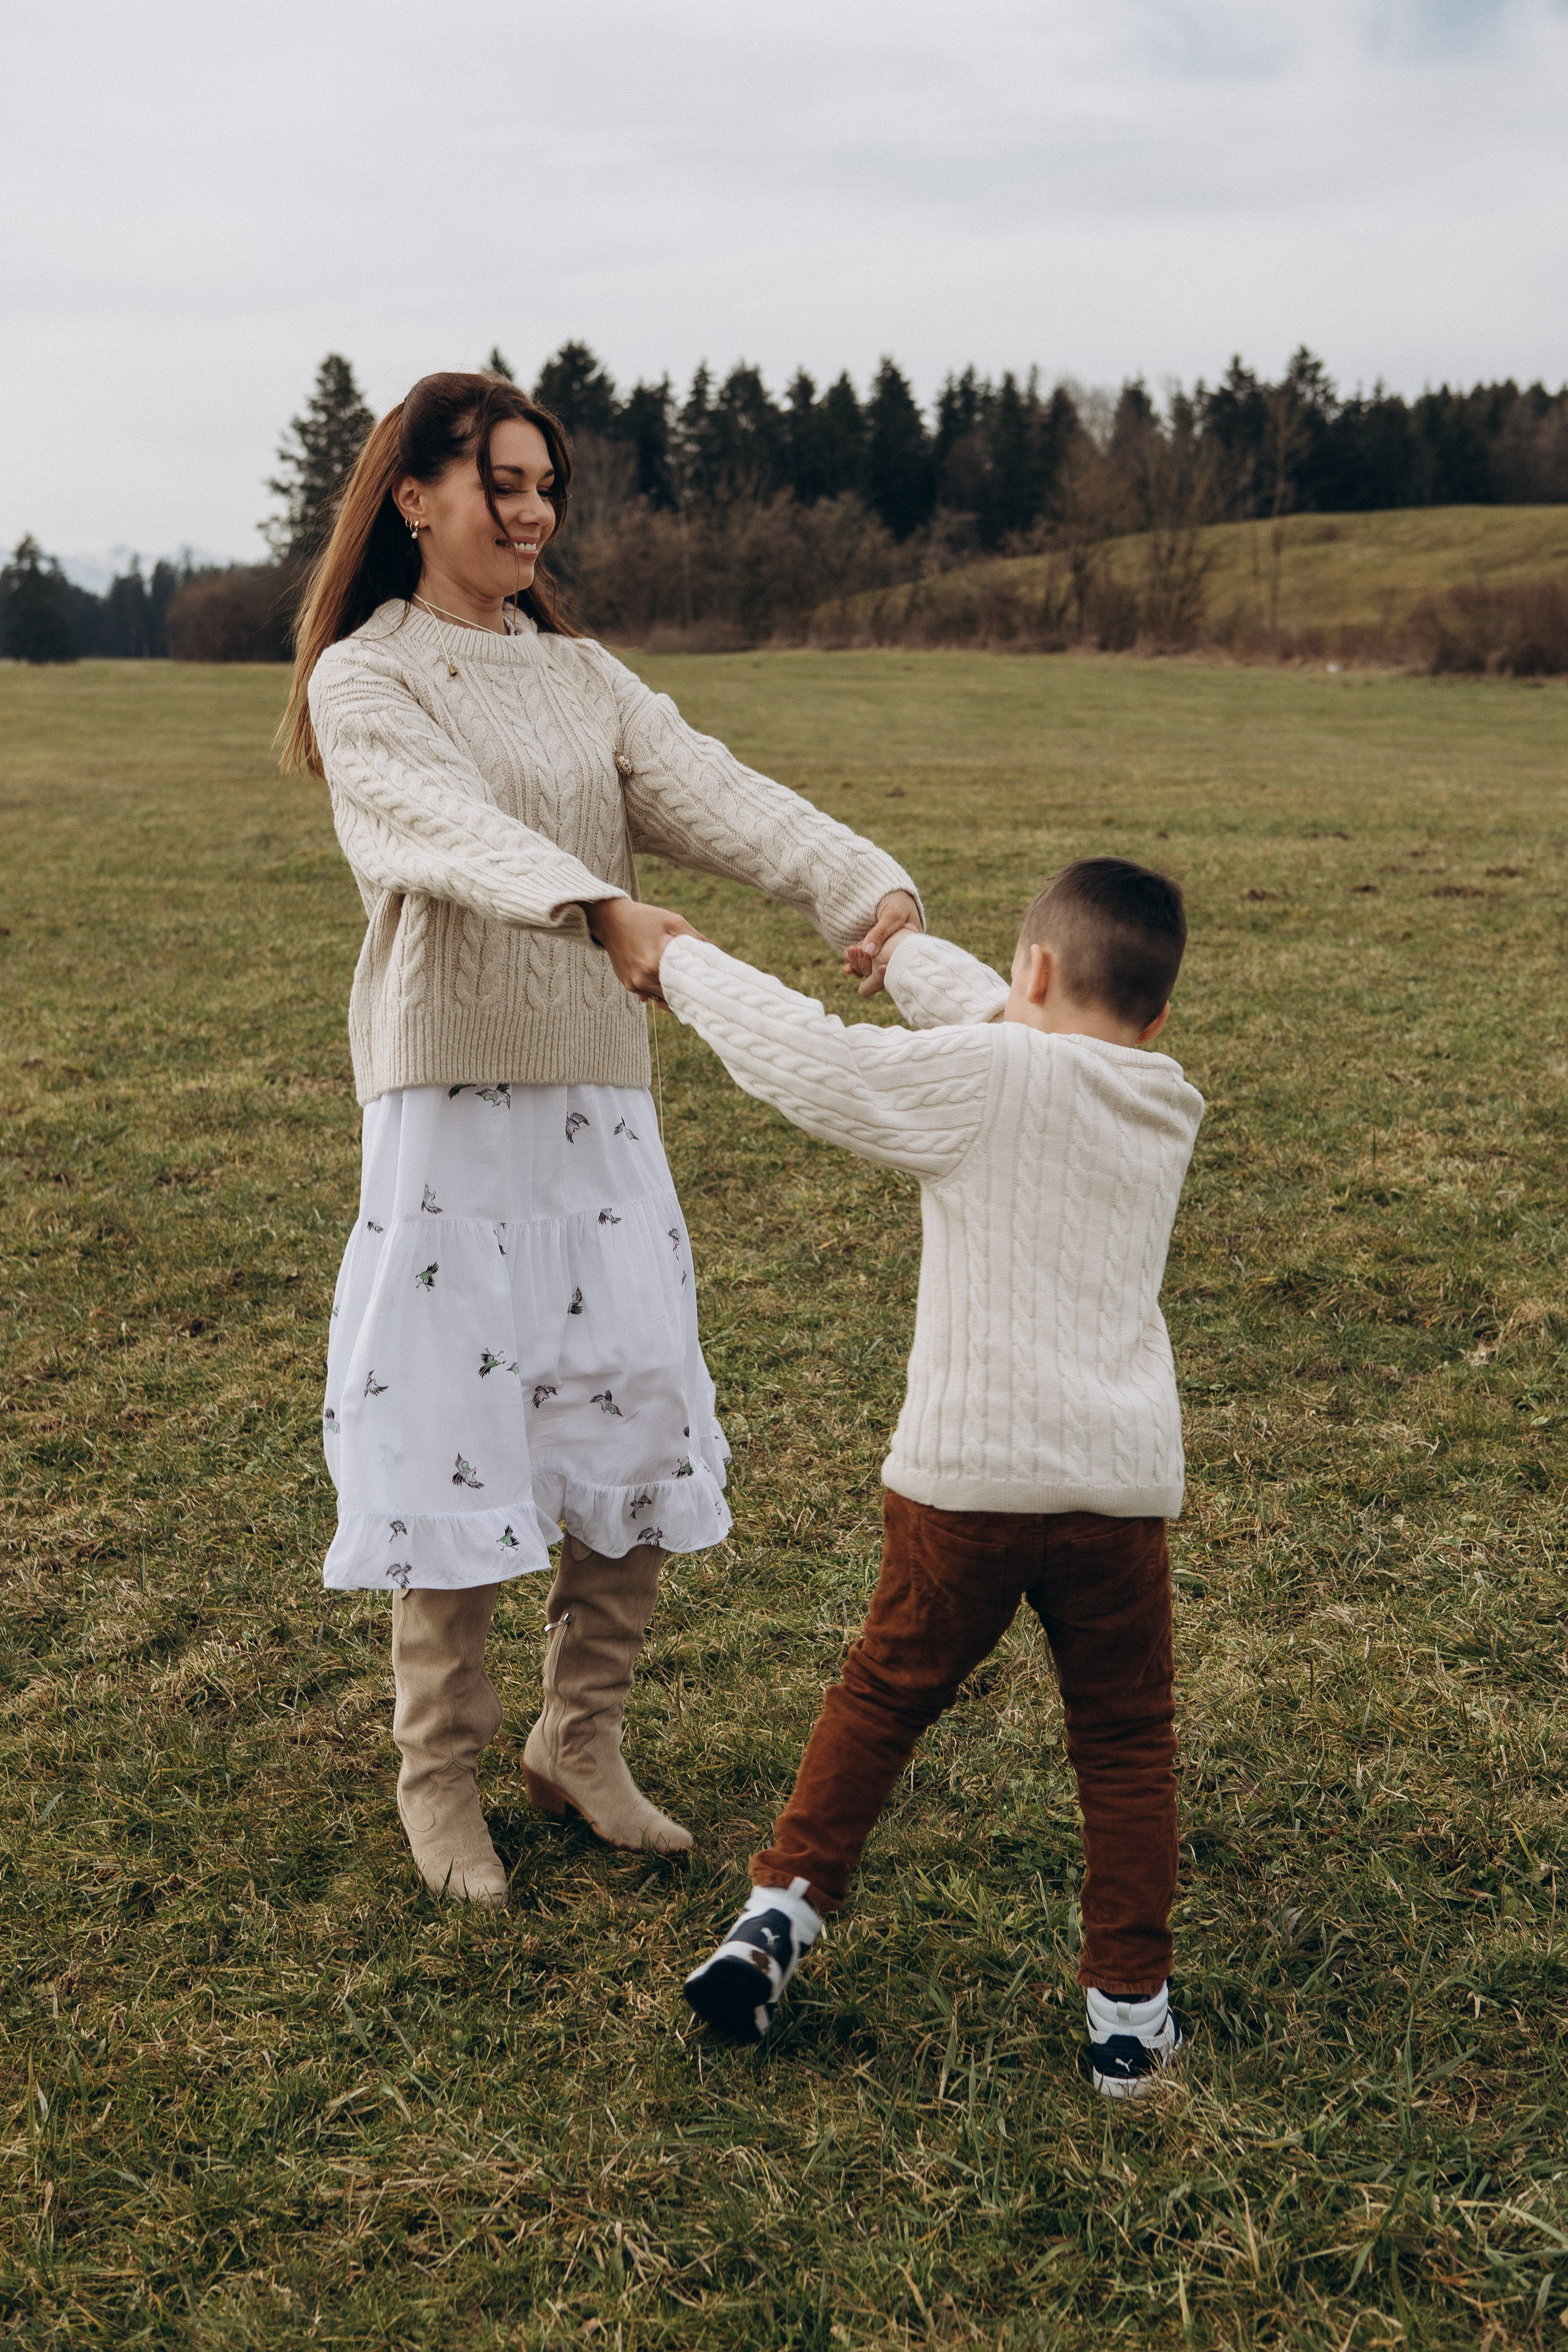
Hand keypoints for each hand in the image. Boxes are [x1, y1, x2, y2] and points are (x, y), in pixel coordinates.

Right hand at [582, 897, 703, 1005]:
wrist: (610, 919)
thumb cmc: (644, 918)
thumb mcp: (673, 922)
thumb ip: (695, 939)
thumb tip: (715, 954)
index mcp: (654, 966)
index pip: (681, 990)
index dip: (694, 993)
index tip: (706, 994)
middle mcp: (641, 980)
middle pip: (671, 997)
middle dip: (684, 994)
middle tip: (699, 993)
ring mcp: (633, 984)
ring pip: (659, 997)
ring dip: (670, 992)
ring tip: (683, 985)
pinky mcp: (627, 983)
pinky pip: (647, 992)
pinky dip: (657, 987)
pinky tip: (664, 979)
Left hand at [843, 889, 922, 997]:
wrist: (887, 891)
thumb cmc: (898, 901)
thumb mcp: (893, 914)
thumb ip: (881, 932)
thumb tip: (868, 952)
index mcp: (908, 949)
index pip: (899, 968)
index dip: (890, 972)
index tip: (880, 967)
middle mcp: (895, 956)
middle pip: (880, 973)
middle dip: (867, 966)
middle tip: (857, 951)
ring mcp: (881, 954)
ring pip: (868, 969)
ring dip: (858, 964)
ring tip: (851, 950)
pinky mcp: (868, 950)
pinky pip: (860, 962)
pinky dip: (853, 962)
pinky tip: (847, 962)